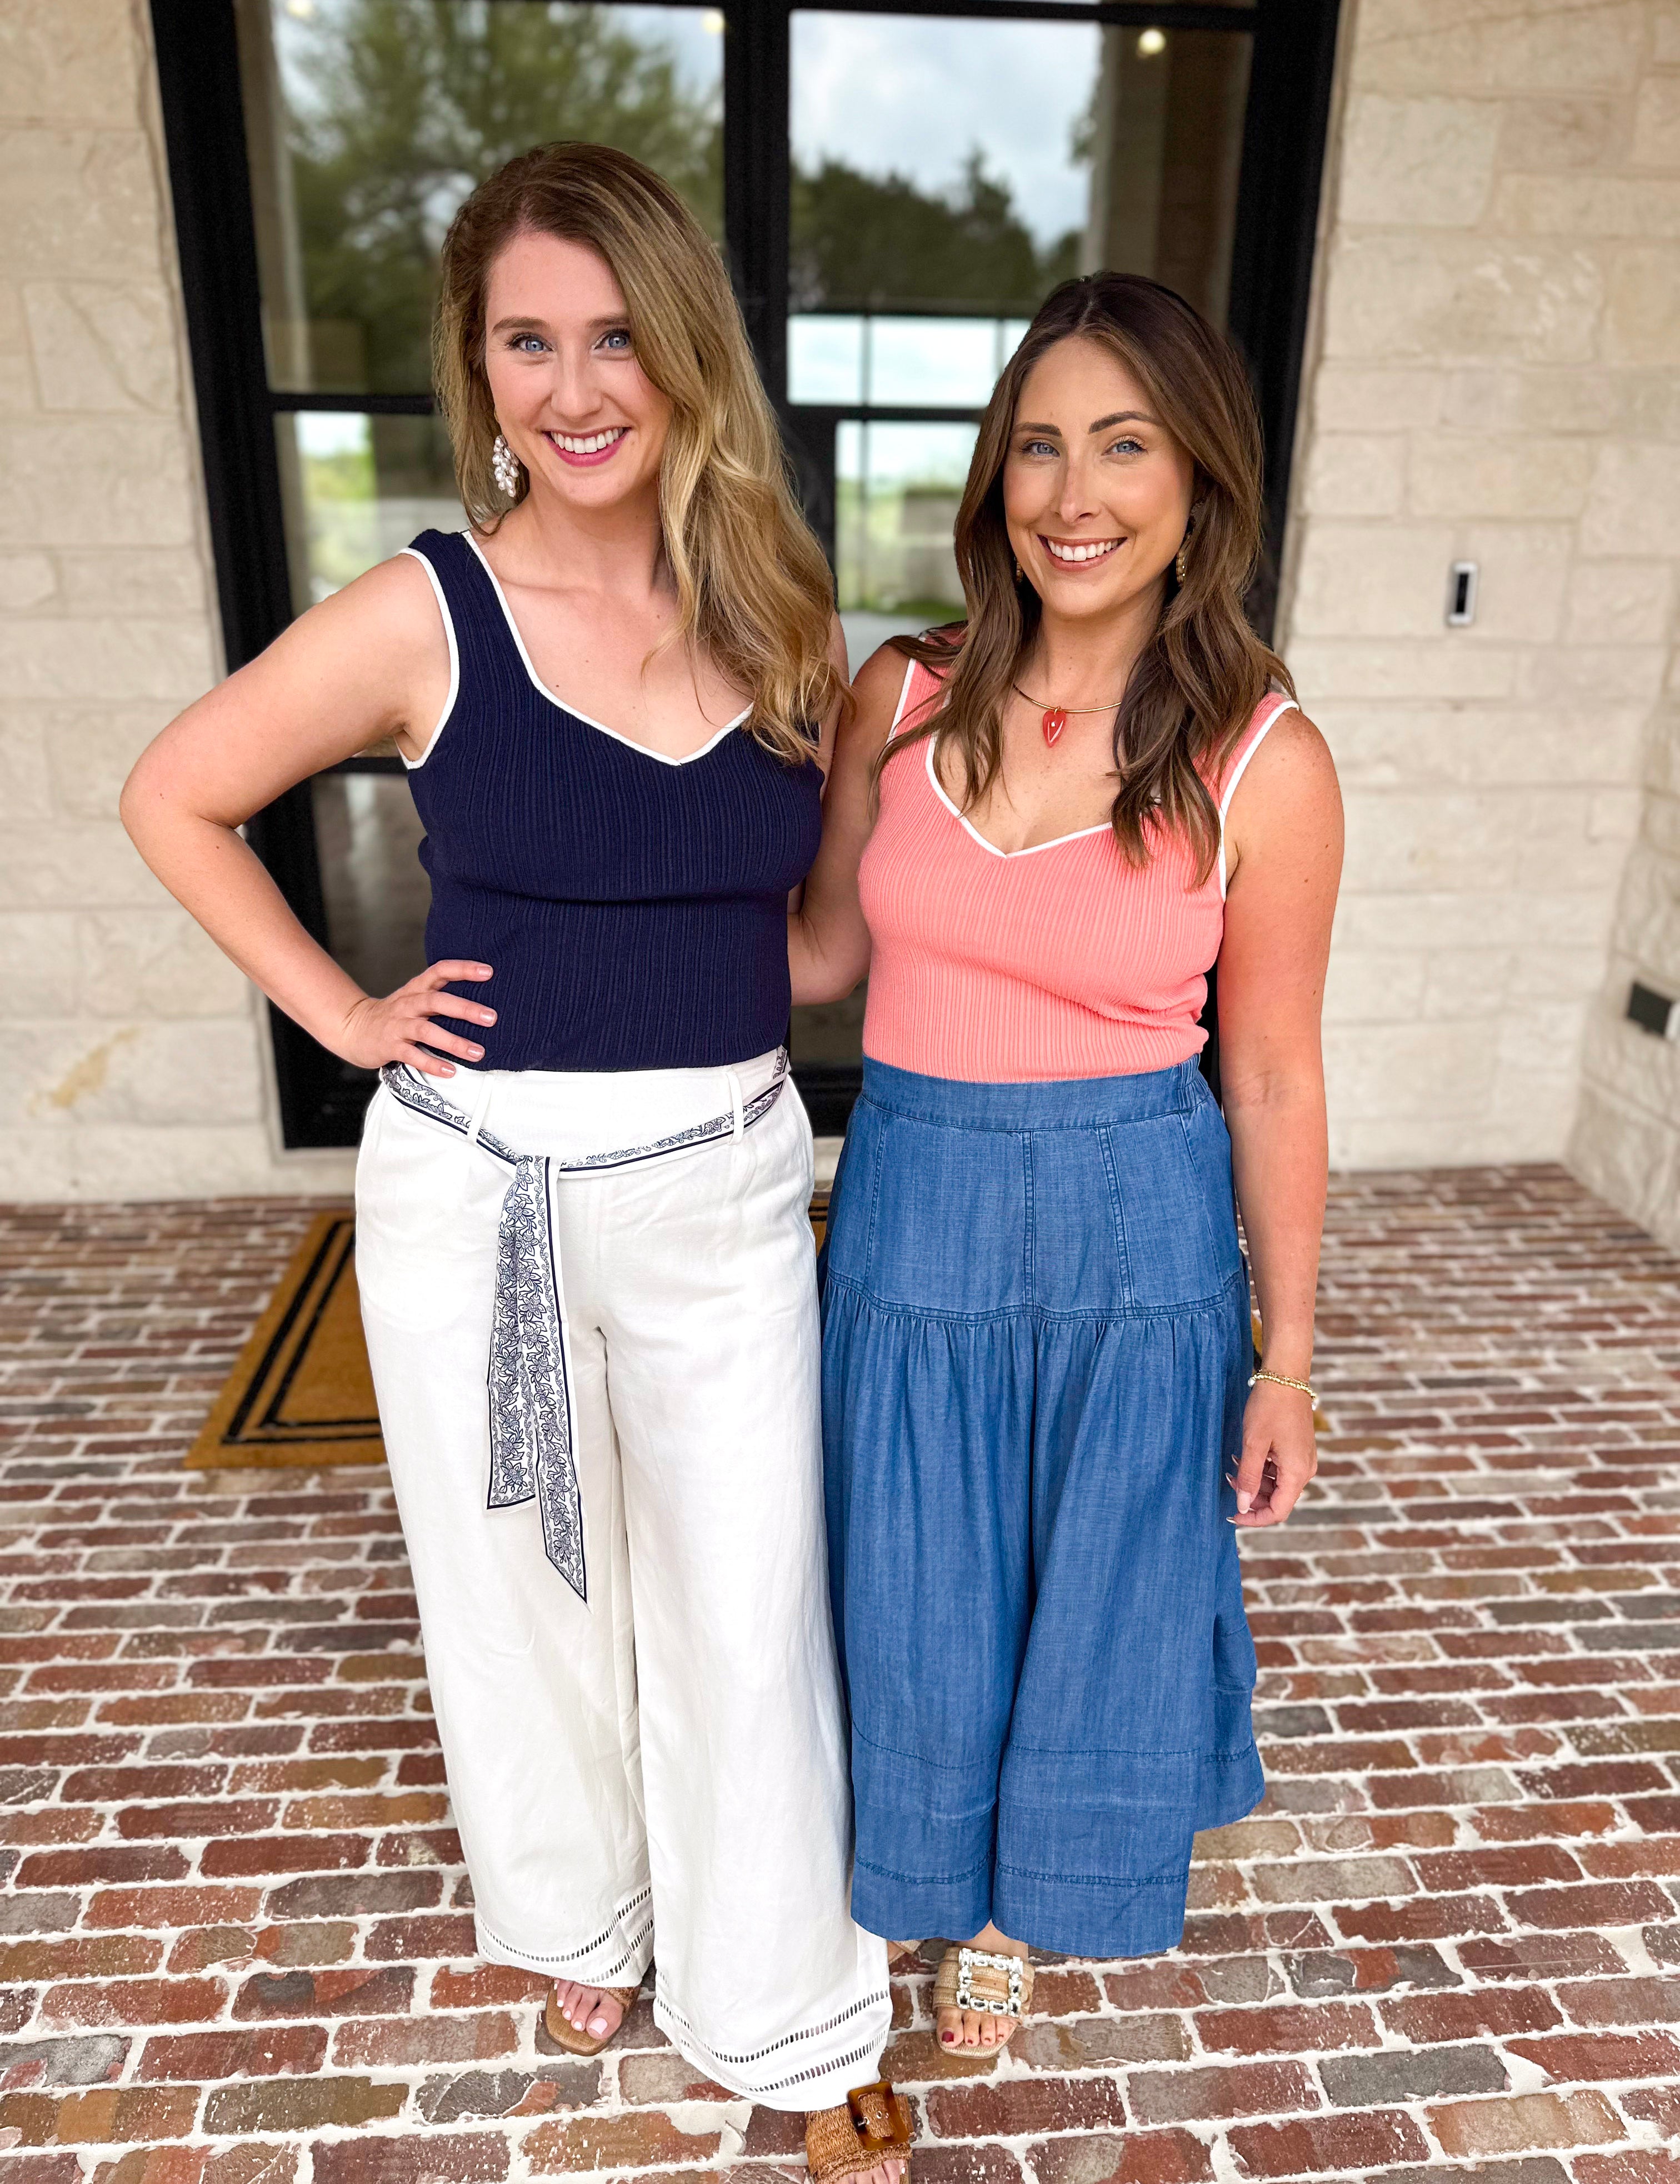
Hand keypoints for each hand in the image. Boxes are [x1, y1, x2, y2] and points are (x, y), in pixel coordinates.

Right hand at [334, 960, 494, 1076]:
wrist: (353, 1028)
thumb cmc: (394, 1014)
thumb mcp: (414, 998)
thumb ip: (440, 996)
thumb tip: (480, 1001)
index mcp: (416, 989)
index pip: (440, 971)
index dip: (463, 969)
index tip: (488, 971)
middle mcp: (408, 1004)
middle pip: (437, 1001)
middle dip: (465, 1009)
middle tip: (491, 1018)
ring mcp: (398, 1025)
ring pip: (426, 1030)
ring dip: (453, 1042)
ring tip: (477, 1052)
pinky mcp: (390, 1046)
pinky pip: (412, 1056)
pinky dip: (432, 1063)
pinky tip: (450, 1071)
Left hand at [1229, 1377, 1315, 1526]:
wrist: (1285, 1377)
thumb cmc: (1269, 1408)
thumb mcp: (1253, 1444)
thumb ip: (1248, 1477)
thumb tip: (1243, 1505)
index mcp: (1297, 1473)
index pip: (1278, 1511)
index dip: (1255, 1518)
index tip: (1233, 1515)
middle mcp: (1304, 1470)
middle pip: (1278, 1499)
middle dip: (1251, 1497)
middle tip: (1228, 1481)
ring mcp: (1303, 1460)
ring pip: (1277, 1485)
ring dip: (1254, 1482)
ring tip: (1233, 1466)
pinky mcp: (1298, 1450)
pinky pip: (1280, 1470)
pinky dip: (1262, 1469)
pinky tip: (1244, 1456)